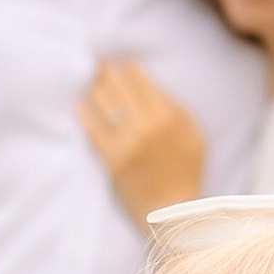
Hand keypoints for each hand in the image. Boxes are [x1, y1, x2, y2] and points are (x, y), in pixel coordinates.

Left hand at [81, 60, 204, 222]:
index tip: (123, 62)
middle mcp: (148, 125)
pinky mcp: (113, 160)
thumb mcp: (195, 135)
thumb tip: (153, 86)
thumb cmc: (187, 172)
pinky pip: (94, 132)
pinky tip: (78, 105)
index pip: (143, 82)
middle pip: (120, 88)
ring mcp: (128, 143)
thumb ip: (177, 109)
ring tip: (91, 81)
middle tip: (98, 61)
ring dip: (96, 89)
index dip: (130, 68)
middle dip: (107, 71)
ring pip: (105, 106)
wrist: (173, 212)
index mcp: (170, 116)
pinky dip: (85, 116)